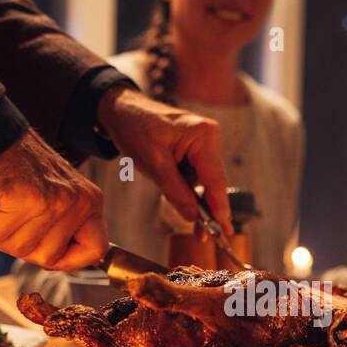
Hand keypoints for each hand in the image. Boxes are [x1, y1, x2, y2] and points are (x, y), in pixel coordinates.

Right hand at [0, 128, 106, 270]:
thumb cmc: (21, 168)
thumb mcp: (56, 195)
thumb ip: (60, 229)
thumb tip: (53, 264)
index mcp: (90, 202)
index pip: (95, 250)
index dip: (70, 261)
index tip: (49, 257)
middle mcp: (79, 202)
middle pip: (46, 258)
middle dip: (18, 246)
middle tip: (4, 222)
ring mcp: (54, 201)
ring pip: (19, 248)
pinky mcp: (26, 198)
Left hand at [96, 85, 232, 235]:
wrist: (121, 110)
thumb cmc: (135, 128)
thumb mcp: (154, 165)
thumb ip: (176, 192)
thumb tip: (193, 217)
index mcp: (203, 135)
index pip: (215, 180)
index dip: (220, 208)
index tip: (224, 230)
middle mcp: (209, 137)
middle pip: (212, 182)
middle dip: (205, 208)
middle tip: (202, 236)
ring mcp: (203, 142)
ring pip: (202, 181)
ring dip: (190, 196)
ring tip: (165, 186)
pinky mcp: (195, 148)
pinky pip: (194, 174)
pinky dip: (185, 186)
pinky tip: (168, 181)